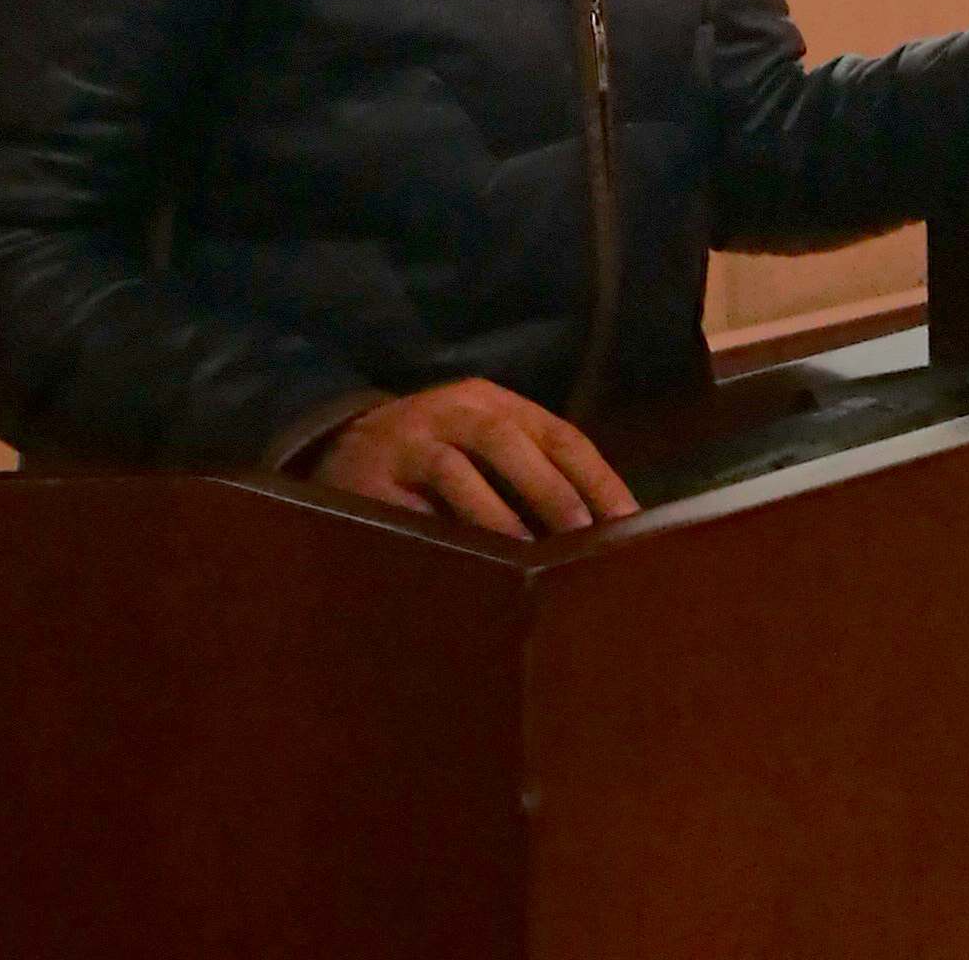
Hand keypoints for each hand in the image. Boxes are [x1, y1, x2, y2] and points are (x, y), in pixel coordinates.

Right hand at [307, 376, 639, 540]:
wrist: (339, 446)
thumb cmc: (436, 457)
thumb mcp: (484, 446)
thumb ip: (533, 474)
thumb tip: (602, 530)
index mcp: (492, 402)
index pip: (559, 434)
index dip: (596, 477)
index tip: (630, 522)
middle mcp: (451, 412)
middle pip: (507, 441)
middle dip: (550, 490)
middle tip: (585, 538)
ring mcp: (407, 443)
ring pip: (456, 471)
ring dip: (495, 516)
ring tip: (529, 560)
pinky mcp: (369, 481)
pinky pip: (408, 510)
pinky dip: (438, 534)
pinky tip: (464, 565)